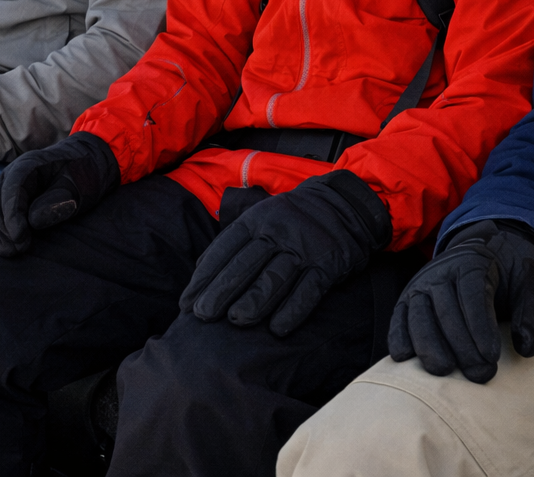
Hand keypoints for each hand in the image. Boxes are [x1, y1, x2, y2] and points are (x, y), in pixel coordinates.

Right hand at [0, 133, 120, 256]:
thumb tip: (32, 220)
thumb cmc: (82, 174)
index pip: (12, 188)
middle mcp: (10, 175)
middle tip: (19, 250)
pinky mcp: (2, 202)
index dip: (12, 214)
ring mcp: (3, 189)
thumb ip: (58, 201)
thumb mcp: (79, 186)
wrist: (83, 166)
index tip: (19, 237)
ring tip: (10, 252)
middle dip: (4, 230)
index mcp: (28, 165)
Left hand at [180, 170, 391, 336]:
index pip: (225, 249)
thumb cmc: (293, 218)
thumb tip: (201, 271)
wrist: (345, 204)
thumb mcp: (262, 217)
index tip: (187, 302)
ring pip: (275, 277)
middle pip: (246, 264)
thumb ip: (235, 242)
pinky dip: (294, 310)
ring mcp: (304, 248)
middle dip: (221, 291)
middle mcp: (278, 232)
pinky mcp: (328, 264)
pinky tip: (278, 329)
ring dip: (255, 301)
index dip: (205, 277)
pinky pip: (309, 289)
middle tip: (202, 316)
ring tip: (236, 321)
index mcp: (257, 220)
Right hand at [388, 219, 533, 383]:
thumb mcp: (532, 284)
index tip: (492, 356)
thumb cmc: (511, 274)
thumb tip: (527, 346)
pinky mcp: (407, 301)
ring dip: (429, 346)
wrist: (488, 251)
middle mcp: (441, 272)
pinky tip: (405, 359)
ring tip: (445, 371)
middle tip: (481, 374)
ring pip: (418, 315)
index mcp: (474, 261)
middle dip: (461, 346)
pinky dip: (398, 337)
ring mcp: (421, 285)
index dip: (480, 327)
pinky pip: (398, 319)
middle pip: (446, 309)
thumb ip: (533, 313)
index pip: (472, 294)